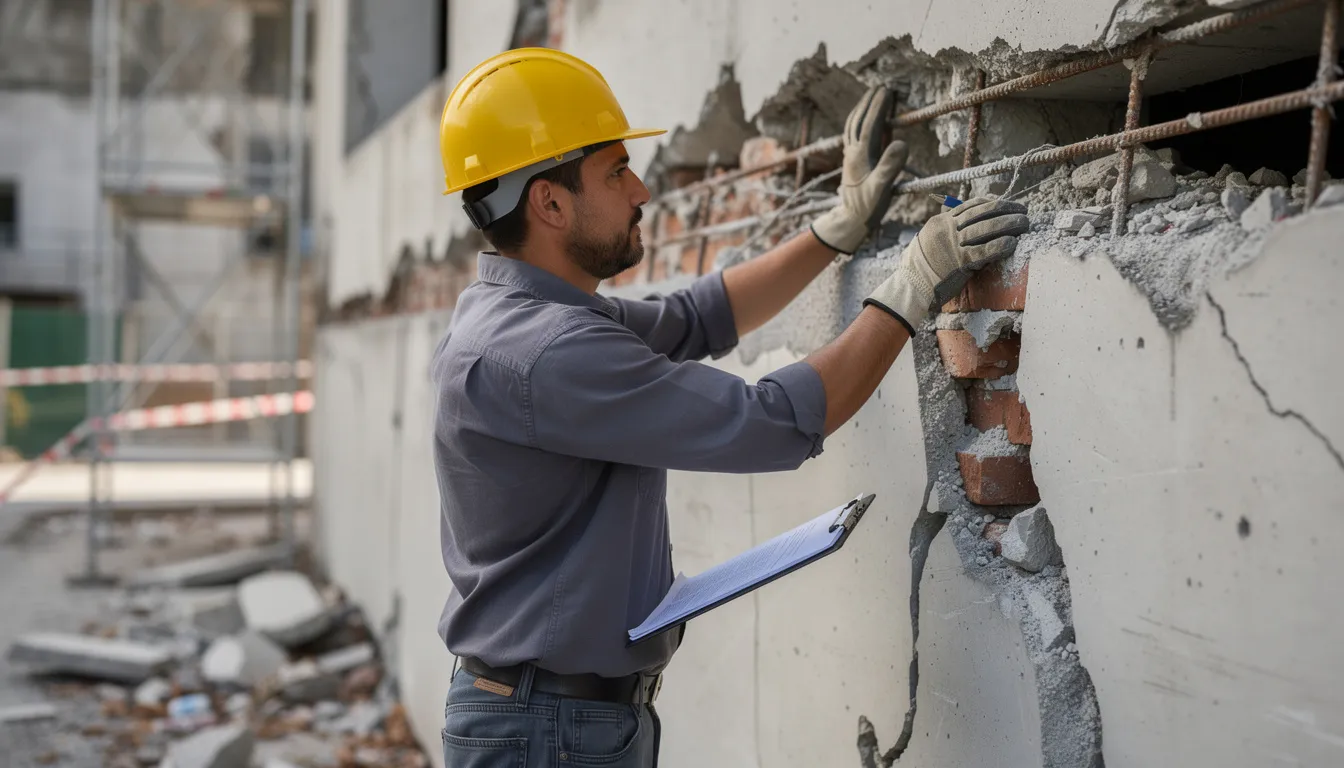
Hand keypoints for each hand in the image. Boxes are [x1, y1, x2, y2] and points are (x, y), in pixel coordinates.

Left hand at [810, 85, 908, 254]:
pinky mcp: (850, 161)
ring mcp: (849, 156)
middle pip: (857, 121)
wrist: (850, 220)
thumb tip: (901, 142)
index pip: (869, 125)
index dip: (878, 106)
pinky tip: (862, 121)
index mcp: (861, 156)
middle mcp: (852, 153)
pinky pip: (851, 135)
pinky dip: (857, 122)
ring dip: (861, 109)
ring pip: (852, 126)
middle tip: (879, 87)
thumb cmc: (868, 207)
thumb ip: (891, 166)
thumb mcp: (882, 188)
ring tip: (870, 96)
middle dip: (868, 102)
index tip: (886, 90)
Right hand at [863, 197, 1029, 331]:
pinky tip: (1013, 243)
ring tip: (1024, 223)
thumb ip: (950, 231)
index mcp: (941, 221)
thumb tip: (975, 225)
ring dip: (1009, 224)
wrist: (911, 286)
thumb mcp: (932, 240)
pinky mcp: (959, 262)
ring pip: (986, 228)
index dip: (993, 202)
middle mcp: (948, 229)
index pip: (972, 205)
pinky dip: (1000, 245)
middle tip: (1023, 210)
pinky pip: (984, 251)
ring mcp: (953, 245)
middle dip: (1006, 209)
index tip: (1007, 203)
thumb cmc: (923, 266)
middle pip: (982, 213)